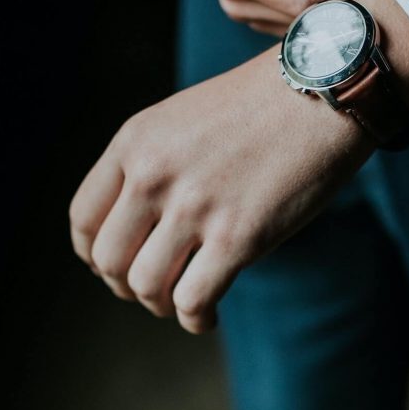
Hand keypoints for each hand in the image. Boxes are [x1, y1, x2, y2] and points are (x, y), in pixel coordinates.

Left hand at [69, 0, 408, 332]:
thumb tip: (140, 223)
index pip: (84, 218)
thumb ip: (153, 160)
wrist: (324, 89)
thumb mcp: (185, 116)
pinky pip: (193, 301)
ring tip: (185, 300)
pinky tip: (209, 316)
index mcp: (136, 141)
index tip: (118, 264)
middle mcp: (154, 174)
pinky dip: (195, 320)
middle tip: (156, 288)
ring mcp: (194, 206)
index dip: (95, 254)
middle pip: (109, 261)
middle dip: (127, 286)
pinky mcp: (238, 236)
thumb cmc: (263, 104)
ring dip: (161, 304)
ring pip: (146, 287)